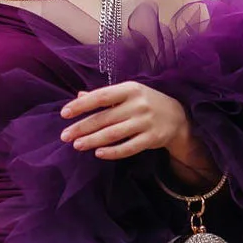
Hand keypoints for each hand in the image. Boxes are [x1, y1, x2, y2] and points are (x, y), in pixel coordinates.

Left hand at [60, 81, 191, 161]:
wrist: (178, 116)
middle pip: (104, 118)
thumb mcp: (128, 94)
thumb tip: (79, 96)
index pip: (101, 96)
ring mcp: (146, 122)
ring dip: (93, 140)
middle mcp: (138, 104)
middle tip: (65, 136)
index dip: (81, 105)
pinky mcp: (152, 139)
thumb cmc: (145, 102)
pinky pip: (129, 147)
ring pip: (114, 134)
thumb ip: (104, 96)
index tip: (64, 113)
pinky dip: (113, 152)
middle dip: (82, 127)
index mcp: (130, 89)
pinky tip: (98, 153)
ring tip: (77, 145)